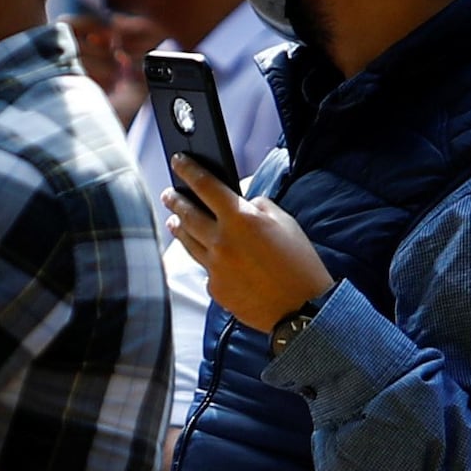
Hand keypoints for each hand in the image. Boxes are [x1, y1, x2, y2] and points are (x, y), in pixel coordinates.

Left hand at [170, 161, 336, 336]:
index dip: (188, 170)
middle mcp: (221, 241)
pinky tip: (212, 259)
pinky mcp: (215, 289)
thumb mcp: (285, 222)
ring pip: (188, 243)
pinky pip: (206, 269)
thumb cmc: (300, 263)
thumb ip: (259, 207)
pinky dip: (208, 261)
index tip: (178, 162)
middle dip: (175, 201)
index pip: (205, 186)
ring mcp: (214, 267)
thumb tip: (244, 204)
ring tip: (175, 221)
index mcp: (240, 218)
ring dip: (180, 229)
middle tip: (168, 194)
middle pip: (187, 215)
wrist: (302, 308)